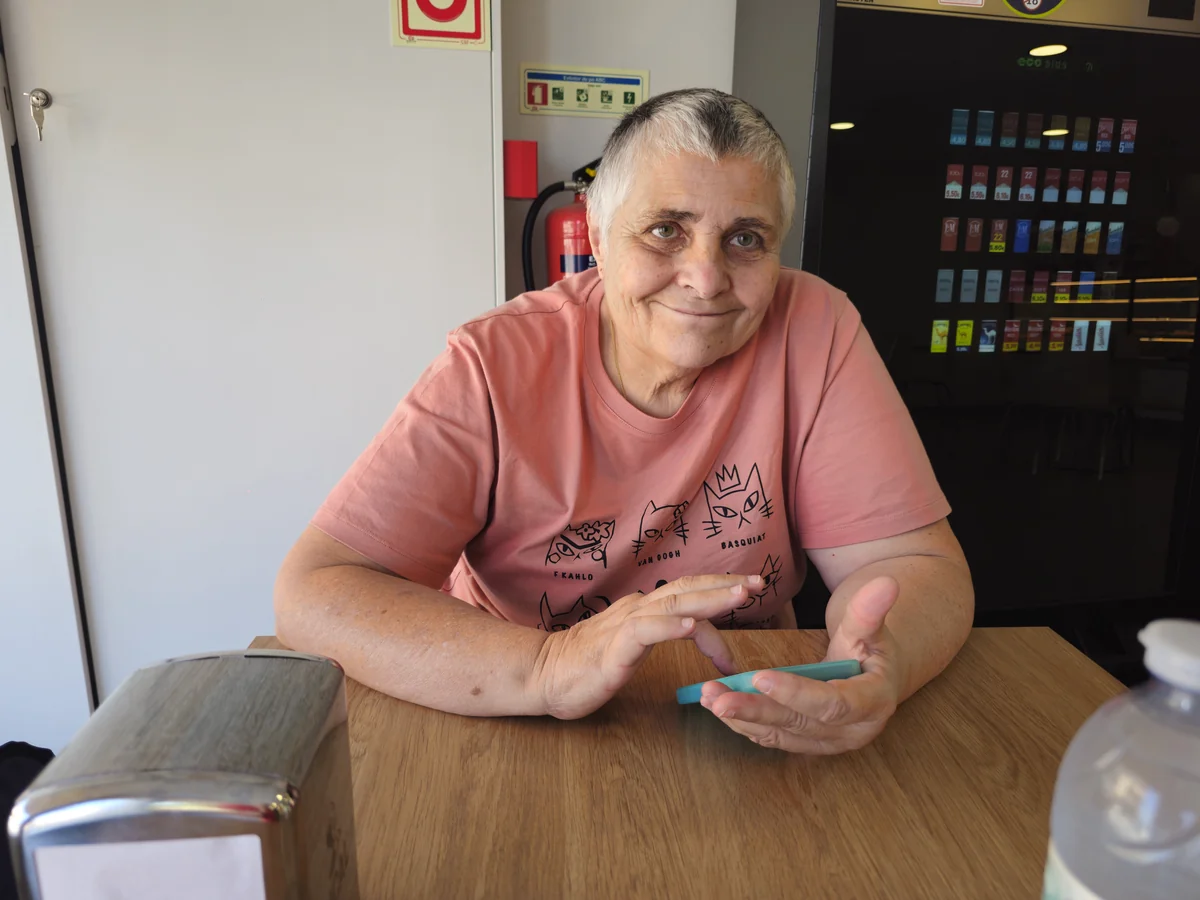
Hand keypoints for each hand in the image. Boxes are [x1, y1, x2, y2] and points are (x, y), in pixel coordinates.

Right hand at [531, 574, 762, 719]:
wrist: (544, 674)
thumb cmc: (588, 663)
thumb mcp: (633, 645)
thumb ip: (658, 632)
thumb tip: (690, 628)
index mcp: (644, 609)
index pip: (689, 593)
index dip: (721, 591)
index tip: (751, 593)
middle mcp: (638, 609)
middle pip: (688, 589)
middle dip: (726, 585)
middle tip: (759, 583)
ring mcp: (625, 626)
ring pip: (673, 605)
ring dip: (708, 600)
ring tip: (738, 597)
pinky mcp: (614, 649)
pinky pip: (645, 632)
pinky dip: (669, 627)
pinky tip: (690, 626)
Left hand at [700, 576, 904, 753]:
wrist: (875, 678)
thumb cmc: (873, 650)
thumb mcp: (872, 629)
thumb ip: (871, 611)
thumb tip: (887, 583)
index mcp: (872, 704)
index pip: (833, 704)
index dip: (797, 693)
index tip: (760, 677)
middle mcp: (850, 732)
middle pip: (798, 724)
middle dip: (755, 711)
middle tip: (717, 698)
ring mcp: (827, 743)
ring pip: (780, 734)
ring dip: (741, 718)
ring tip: (709, 698)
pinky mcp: (806, 743)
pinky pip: (772, 737)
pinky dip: (744, 724)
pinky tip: (717, 708)